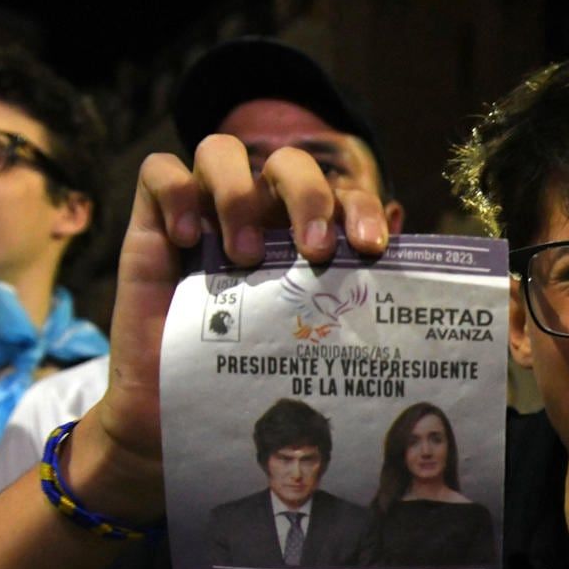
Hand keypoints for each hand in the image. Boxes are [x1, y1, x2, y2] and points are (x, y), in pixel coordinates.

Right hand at [67, 137, 393, 516]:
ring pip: (219, 150)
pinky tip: (187, 237)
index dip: (360, 206)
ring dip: (238, 192)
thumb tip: (415, 335)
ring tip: (243, 256)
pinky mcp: (152, 226)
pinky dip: (176, 192)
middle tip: (314, 251)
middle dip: (308, 196)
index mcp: (302, 238)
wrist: (179, 419)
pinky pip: (158, 171)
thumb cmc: (251, 381)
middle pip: (287, 163)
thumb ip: (345, 321)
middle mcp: (258, 218)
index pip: (339, 194)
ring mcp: (204, 215)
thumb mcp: (307, 347)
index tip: (372, 246)